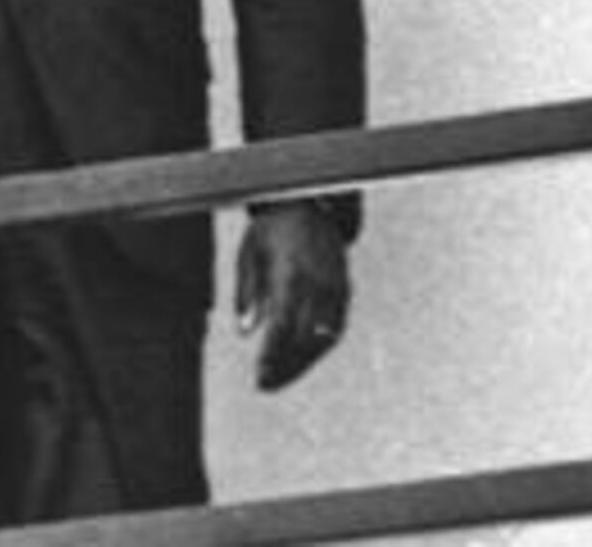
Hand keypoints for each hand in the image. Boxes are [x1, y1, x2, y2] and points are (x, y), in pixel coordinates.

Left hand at [234, 202, 349, 391]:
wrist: (310, 207)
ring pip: (323, 338)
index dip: (273, 354)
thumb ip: (247, 294)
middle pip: (305, 338)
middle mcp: (318, 286)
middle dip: (286, 366)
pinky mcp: (345, 292)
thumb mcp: (249, 254)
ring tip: (280, 378)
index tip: (260, 374)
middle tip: (265, 385)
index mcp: (291, 275)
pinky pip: (335, 328)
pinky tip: (301, 358)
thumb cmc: (272, 231)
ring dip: (303, 362)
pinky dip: (318, 347)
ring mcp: (336, 290)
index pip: (283, 325)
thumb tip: (245, 332)